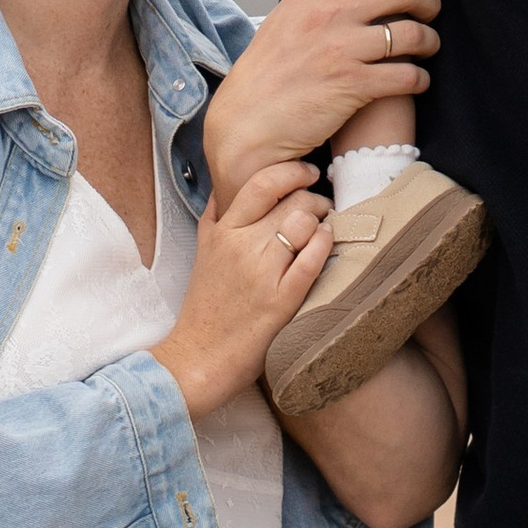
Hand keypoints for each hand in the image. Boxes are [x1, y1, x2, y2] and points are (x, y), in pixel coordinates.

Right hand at [156, 161, 332, 418]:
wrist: (199, 356)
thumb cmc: (206, 304)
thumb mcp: (203, 251)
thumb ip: (215, 216)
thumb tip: (227, 184)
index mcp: (223, 232)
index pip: (262, 183)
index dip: (292, 171)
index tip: (307, 172)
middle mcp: (242, 246)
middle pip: (291, 201)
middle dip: (314, 197)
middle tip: (322, 205)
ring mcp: (262, 273)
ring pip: (304, 224)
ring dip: (322, 219)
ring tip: (325, 225)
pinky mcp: (281, 300)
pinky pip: (311, 260)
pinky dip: (325, 243)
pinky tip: (328, 241)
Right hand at [203, 0, 438, 193]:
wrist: (244, 126)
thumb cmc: (266, 75)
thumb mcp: (284, 21)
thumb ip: (316, 0)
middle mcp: (327, 14)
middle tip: (431, 9)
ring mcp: (341, 49)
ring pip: (412, 33)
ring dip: (430, 41)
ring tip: (427, 48)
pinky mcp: (353, 86)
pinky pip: (408, 75)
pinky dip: (421, 79)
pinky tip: (417, 81)